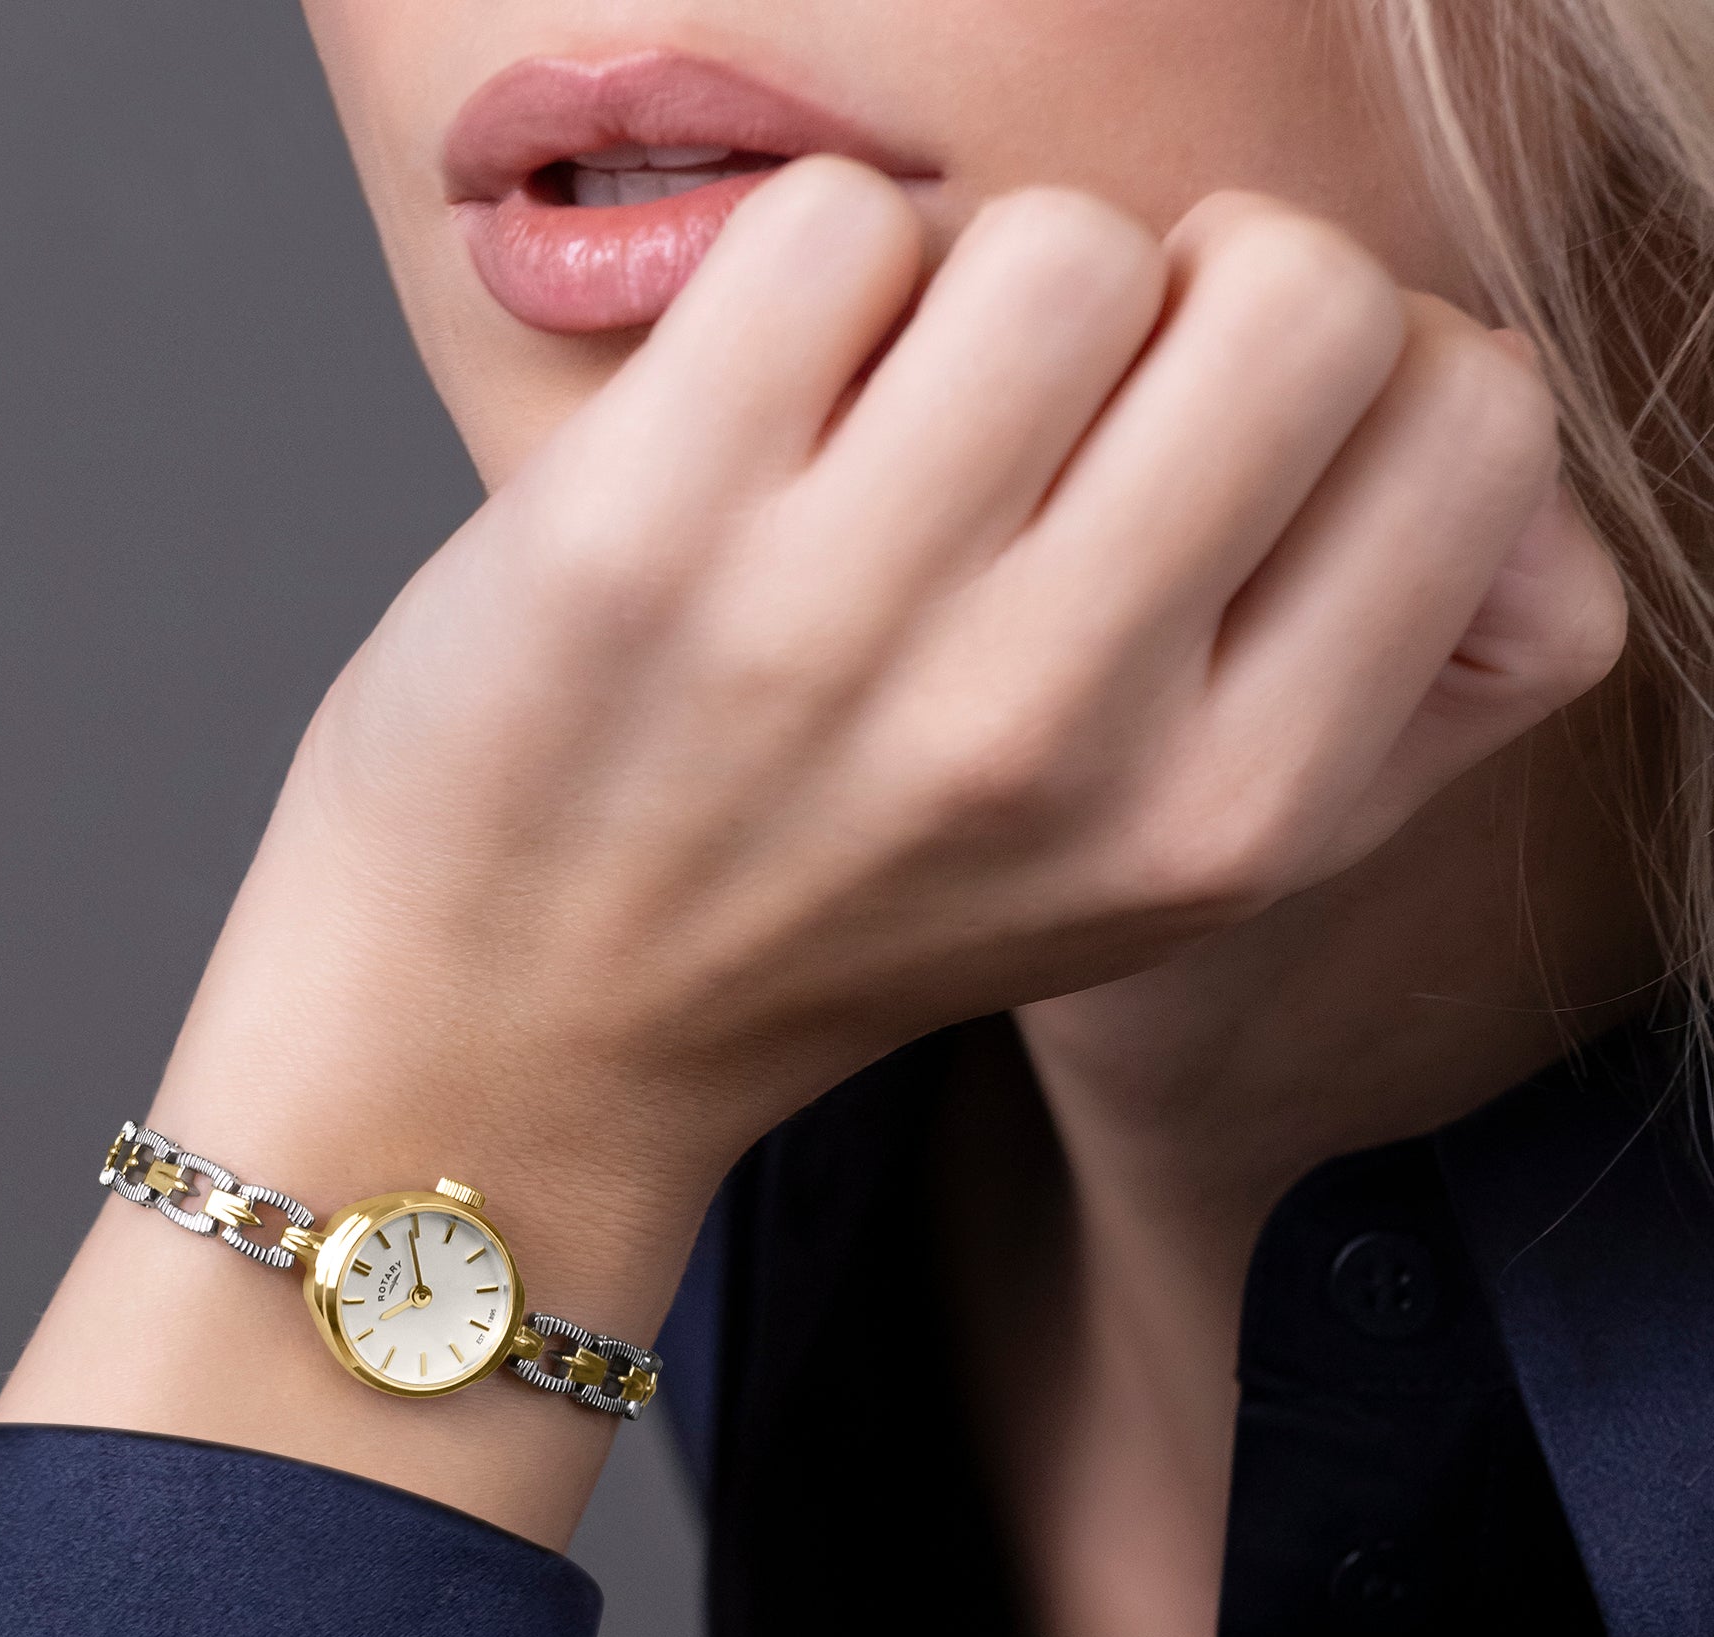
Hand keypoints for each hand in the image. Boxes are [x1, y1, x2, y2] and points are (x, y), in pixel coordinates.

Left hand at [5, 157, 1623, 1543]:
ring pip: (1064, 240)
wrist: (513, 1034)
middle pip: (1301, 287)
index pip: (1474, 424)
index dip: (1353, 380)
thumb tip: (1499, 440)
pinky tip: (749, 427)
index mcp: (1229, 820)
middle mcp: (1062, 733)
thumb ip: (1376, 683)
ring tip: (876, 440)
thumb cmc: (831, 915)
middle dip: (1184, 304)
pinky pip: (834, 227)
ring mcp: (848, 627)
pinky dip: (801, 288)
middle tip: (1043, 418)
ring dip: (976, 294)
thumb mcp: (1148, 874)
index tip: (1204, 449)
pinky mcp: (644, 530)